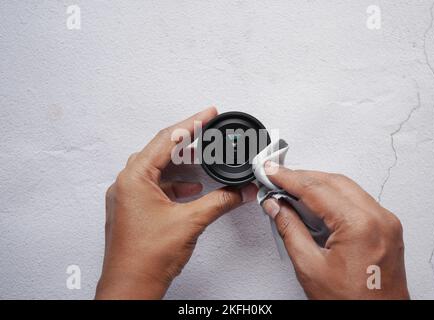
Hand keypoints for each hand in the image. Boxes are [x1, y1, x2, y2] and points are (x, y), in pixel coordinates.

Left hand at [95, 107, 256, 298]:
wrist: (131, 287)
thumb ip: (219, 201)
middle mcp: (127, 183)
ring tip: (201, 158)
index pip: (167, 139)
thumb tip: (239, 191)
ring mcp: (127, 197)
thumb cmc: (146, 257)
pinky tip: (189, 188)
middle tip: (206, 130)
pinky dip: (173, 183)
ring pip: (156, 168)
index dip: (192, 122)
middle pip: (160, 150)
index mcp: (135, 178)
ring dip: (180, 163)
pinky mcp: (132, 209)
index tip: (208, 113)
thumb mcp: (190, 222)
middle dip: (186, 140)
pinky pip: (154, 186)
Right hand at [262, 161, 408, 298]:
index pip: (316, 189)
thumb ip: (290, 229)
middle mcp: (379, 219)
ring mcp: (386, 222)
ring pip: (346, 187)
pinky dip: (333, 196)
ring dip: (317, 184)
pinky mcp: (386, 228)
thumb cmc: (352, 304)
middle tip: (277, 178)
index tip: (271, 172)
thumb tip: (276, 206)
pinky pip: (357, 200)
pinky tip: (316, 201)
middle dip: (302, 177)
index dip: (289, 178)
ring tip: (291, 188)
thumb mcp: (310, 266)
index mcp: (360, 226)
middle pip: (333, 181)